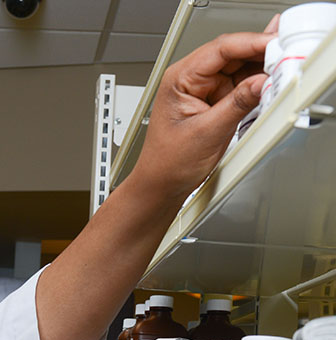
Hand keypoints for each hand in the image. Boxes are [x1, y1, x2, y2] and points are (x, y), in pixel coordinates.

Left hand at [132, 18, 278, 200]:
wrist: (161, 187)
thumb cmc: (167, 164)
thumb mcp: (207, 133)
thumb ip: (238, 105)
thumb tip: (263, 82)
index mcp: (179, 79)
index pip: (220, 49)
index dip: (252, 42)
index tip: (277, 45)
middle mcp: (191, 80)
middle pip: (234, 54)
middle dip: (261, 55)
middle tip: (287, 58)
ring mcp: (205, 91)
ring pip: (242, 69)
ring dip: (262, 71)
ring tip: (282, 73)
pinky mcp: (216, 103)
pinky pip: (242, 87)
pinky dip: (258, 86)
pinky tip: (271, 87)